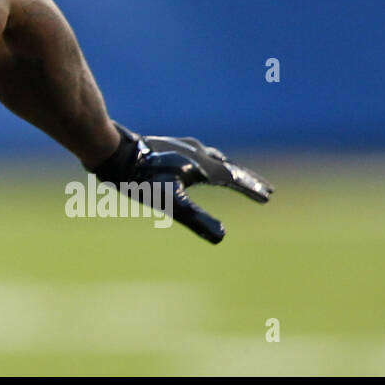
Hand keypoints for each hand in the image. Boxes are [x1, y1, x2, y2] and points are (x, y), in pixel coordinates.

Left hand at [87, 122, 272, 243]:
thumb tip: (221, 238)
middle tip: (266, 188)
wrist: (116, 153)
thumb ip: (197, 219)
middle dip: (247, 179)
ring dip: (230, 168)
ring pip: (214, 158)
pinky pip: (198, 155)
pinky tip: (199, 164)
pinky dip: (210, 162)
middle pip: (230, 167)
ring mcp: (183, 147)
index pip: (235, 178)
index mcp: (203, 166)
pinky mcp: (169, 146)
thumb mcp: (171, 203)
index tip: (268, 197)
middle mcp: (198, 153)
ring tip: (236, 175)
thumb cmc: (143, 179)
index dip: (252, 189)